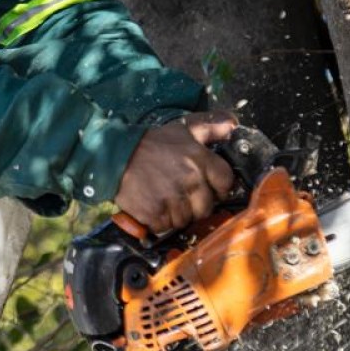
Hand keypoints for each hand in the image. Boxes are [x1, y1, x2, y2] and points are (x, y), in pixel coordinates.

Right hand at [113, 112, 238, 233]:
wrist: (115, 156)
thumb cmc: (152, 143)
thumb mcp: (183, 129)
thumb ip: (211, 126)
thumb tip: (234, 123)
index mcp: (200, 159)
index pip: (226, 181)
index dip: (219, 187)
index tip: (208, 186)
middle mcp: (190, 180)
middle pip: (207, 207)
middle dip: (196, 204)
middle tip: (180, 193)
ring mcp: (173, 199)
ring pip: (187, 219)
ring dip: (177, 213)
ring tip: (164, 197)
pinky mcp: (156, 214)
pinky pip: (167, 227)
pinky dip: (160, 221)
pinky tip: (153, 205)